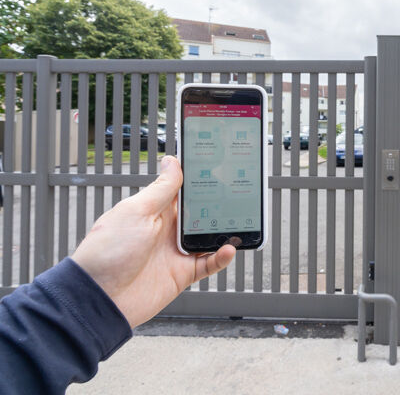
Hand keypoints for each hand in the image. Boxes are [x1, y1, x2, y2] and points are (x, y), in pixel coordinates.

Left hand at [71, 156, 235, 327]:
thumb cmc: (107, 253)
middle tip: (237, 194)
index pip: (181, 190)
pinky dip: (221, 257)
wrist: (98, 299)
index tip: (218, 167)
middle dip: (217, 204)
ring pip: (208, 237)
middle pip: (199, 213)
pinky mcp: (181, 274)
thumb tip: (172, 162)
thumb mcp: (136, 212)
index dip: (198, 179)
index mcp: (152, 211)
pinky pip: (208, 264)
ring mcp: (174, 252)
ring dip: (223, 230)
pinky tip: (229, 249)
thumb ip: (160, 189)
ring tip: (238, 221)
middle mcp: (165, 230)